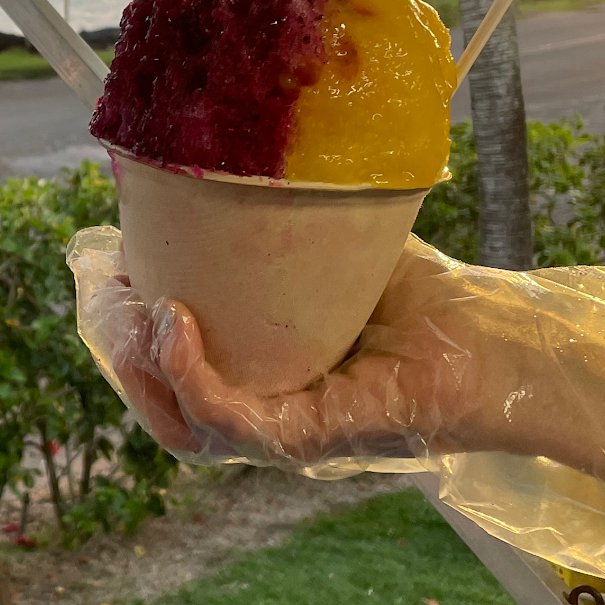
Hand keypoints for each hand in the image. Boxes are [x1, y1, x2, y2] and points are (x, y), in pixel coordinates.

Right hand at [98, 236, 519, 468]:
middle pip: (159, 407)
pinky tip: (177, 322)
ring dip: (142, 367)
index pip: (169, 377)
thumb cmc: (427, 304)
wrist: (498, 342)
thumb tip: (223, 165)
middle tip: (107, 291)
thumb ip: (277, 233)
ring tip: (140, 306)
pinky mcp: (307, 439)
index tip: (107, 270)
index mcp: (260, 382)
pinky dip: (189, 376)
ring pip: (178, 424)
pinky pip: (225, 422)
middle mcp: (264, 417)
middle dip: (116, 352)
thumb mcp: (332, 256)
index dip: (125, 334)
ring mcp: (282, 434)